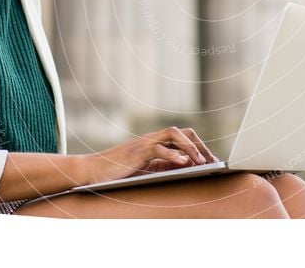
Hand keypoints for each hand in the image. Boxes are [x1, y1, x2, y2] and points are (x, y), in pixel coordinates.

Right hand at [82, 126, 219, 184]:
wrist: (93, 171)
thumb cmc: (117, 172)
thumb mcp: (145, 169)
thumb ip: (162, 165)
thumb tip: (185, 168)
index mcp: (155, 142)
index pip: (183, 137)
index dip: (199, 147)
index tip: (211, 160)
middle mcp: (152, 138)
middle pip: (183, 132)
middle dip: (200, 145)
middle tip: (212, 160)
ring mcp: (145, 143)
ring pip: (174, 135)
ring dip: (191, 147)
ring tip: (201, 161)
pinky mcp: (138, 151)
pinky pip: (160, 149)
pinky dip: (174, 155)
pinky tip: (184, 163)